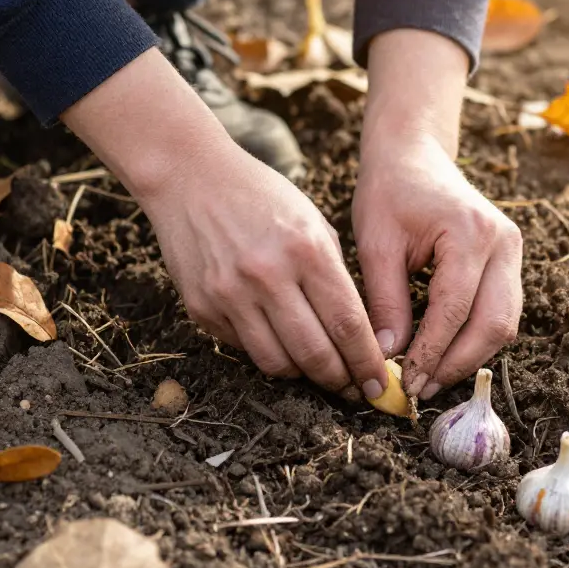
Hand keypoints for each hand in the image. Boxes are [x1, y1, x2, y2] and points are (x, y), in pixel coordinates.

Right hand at [62, 50, 388, 398]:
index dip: (367, 363)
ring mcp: (230, 295)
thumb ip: (335, 277)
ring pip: (278, 364)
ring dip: (304, 376)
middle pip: (315, 354)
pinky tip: (280, 343)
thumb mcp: (312, 223)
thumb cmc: (261, 197)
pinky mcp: (202, 308)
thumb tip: (359, 336)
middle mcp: (267, 276)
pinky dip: (268, 353)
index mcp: (306, 250)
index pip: (347, 325)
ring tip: (319, 371)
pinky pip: (245, 349)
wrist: (188, 177)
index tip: (379, 385)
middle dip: (341, 381)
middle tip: (354, 389)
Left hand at [354, 28, 521, 399]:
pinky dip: (475, 338)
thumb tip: (388, 356)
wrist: (414, 156)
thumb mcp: (375, 244)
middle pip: (493, 324)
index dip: (431, 352)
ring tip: (430, 377)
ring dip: (469, 356)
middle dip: (457, 363)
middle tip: (420, 389)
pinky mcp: (510, 261)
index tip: (406, 382)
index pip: (454, 309)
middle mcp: (503, 242)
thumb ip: (384, 300)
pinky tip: (443, 354)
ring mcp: (513, 251)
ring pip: (505, 323)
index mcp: (469, 232)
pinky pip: (501, 311)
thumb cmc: (389, 192)